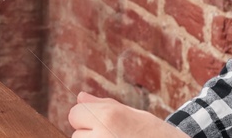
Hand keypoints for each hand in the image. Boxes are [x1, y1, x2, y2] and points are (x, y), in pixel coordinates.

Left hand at [68, 93, 185, 137]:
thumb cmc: (156, 135)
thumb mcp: (134, 114)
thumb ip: (103, 106)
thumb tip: (80, 97)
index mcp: (109, 117)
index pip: (75, 114)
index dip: (88, 117)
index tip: (106, 123)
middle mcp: (102, 136)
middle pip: (77, 135)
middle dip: (91, 134)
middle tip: (116, 136)